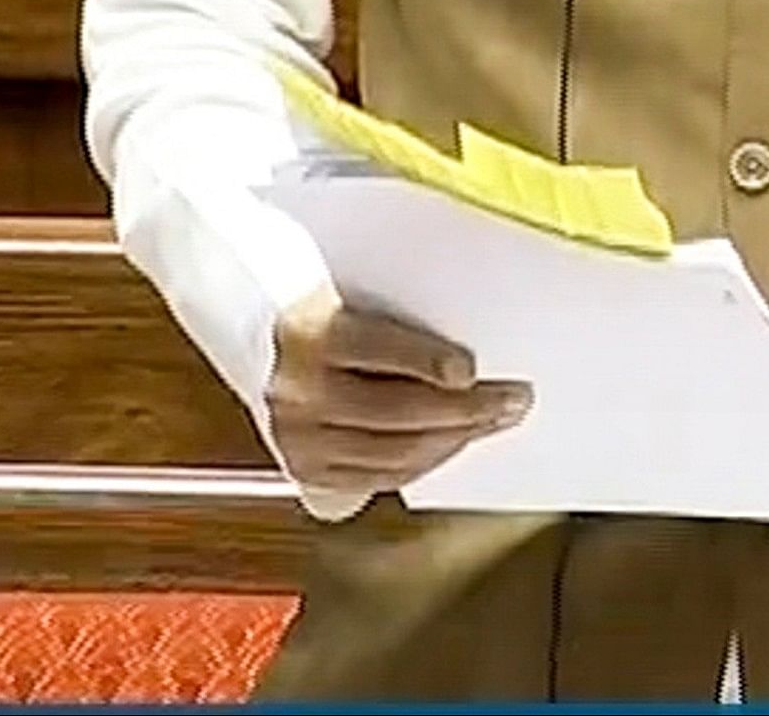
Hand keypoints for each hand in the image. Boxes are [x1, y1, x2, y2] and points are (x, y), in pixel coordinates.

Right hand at [265, 288, 529, 518]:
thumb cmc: (315, 303)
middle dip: (465, 409)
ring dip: (455, 439)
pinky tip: (454, 443)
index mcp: (305, 334)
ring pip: (395, 452)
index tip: (470, 368)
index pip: (376, 349)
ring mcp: (299, 437)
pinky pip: (381, 477)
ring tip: (494, 422)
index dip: (427, 361)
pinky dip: (426, 462)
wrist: (255, 329)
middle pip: (396, 411)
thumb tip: (468, 352)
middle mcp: (296, 391)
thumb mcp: (347, 291)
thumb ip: (397, 320)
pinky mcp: (307, 468)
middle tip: (512, 399)